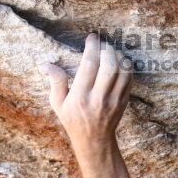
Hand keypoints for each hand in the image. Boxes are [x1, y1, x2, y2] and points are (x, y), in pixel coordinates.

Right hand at [44, 33, 131, 154]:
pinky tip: (119, 62)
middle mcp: (99, 98)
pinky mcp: (123, 101)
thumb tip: (47, 64)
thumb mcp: (58, 104)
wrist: (94, 140)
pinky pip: (129, 80)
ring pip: (123, 72)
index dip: (92, 47)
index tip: (92, 37)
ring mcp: (114, 100)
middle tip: (102, 44)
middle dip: (107, 49)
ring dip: (119, 57)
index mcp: (80, 97)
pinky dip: (126, 67)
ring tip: (111, 52)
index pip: (89, 66)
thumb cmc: (73, 120)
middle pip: (109, 66)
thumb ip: (56, 82)